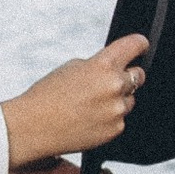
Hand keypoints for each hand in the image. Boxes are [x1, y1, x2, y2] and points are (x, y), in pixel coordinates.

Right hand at [0, 33, 148, 165]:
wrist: (34, 127)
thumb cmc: (47, 95)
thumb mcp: (71, 67)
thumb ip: (98, 65)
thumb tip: (115, 68)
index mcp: (103, 65)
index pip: (134, 46)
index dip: (139, 44)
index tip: (141, 46)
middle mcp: (114, 86)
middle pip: (138, 75)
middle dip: (127, 76)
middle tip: (109, 82)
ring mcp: (117, 110)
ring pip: (129, 100)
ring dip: (117, 100)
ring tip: (90, 105)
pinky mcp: (115, 129)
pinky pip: (120, 119)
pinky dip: (109, 119)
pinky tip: (88, 119)